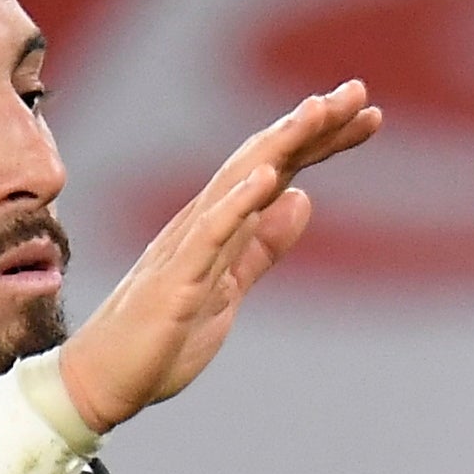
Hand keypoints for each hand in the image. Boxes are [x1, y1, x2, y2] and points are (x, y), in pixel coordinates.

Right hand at [57, 83, 383, 431]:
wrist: (104, 381)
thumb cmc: (163, 336)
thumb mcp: (231, 288)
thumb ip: (264, 245)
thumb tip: (303, 198)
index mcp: (221, 225)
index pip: (279, 168)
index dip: (323, 140)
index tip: (370, 116)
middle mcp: (203, 222)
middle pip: (264, 159)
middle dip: (312, 125)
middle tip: (359, 91)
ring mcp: (188, 248)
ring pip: (238, 183)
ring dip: (280, 145)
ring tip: (319, 111)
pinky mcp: (177, 282)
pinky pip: (209, 235)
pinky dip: (238, 203)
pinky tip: (269, 178)